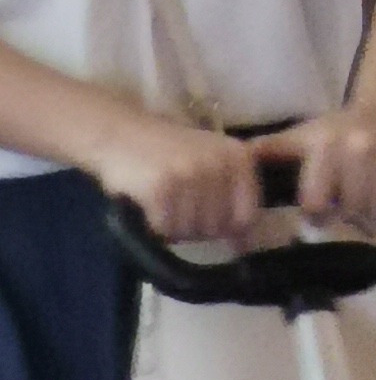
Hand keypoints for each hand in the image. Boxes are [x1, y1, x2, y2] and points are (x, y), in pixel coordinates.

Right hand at [89, 106, 262, 244]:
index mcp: (239, 157)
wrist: (123, 132)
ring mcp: (191, 174)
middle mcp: (220, 163)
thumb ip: (232, 198)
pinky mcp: (162, 187)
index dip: (229, 230)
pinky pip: (165, 230)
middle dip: (196, 228)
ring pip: (190, 233)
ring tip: (164, 202)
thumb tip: (243, 247)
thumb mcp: (212, 163)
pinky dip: (154, 226)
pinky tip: (148, 204)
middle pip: (216, 229)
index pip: (248, 216)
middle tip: (179, 205)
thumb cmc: (170, 152)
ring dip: (174, 228)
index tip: (210, 226)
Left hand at [272, 81, 375, 230]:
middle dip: (350, 215)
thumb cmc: (339, 128)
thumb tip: (234, 165)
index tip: (321, 210)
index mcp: (327, 144)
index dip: (318, 212)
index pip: (317, 204)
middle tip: (349, 208)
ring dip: (375, 214)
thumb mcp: (302, 135)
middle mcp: (360, 147)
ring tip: (369, 205)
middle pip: (352, 210)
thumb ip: (270, 151)